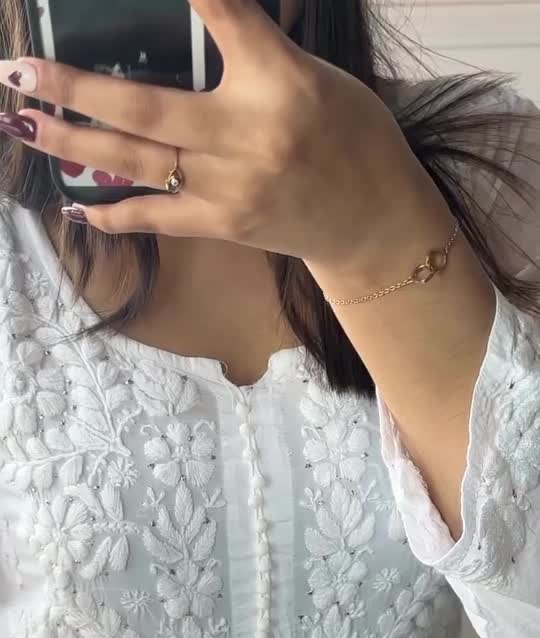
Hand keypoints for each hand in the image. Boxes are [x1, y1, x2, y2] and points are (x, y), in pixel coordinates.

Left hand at [0, 0, 423, 277]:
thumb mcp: (312, 74)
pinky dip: (114, 213)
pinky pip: (157, 218)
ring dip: (72, 145)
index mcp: (281, 80)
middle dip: (75, 88)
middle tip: (18, 71)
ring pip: (137, 164)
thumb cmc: (350, 137)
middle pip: (147, 107)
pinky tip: (75, 207)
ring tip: (22, 125)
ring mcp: (229, 187)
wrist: (371, 219)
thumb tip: (193, 15)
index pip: (223, 15)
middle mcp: (247, 135)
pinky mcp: (222, 225)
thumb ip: (251, 48)